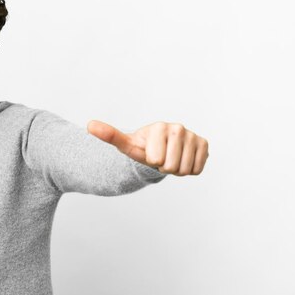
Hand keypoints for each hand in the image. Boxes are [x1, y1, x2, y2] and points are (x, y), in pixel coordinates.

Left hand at [87, 120, 208, 175]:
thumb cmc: (142, 147)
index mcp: (161, 127)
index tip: (150, 153)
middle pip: (171, 166)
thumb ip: (109, 135)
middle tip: (160, 157)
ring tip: (170, 158)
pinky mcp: (205, 145)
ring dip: (175, 169)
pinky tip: (181, 159)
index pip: (156, 160)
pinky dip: (188, 169)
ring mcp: (194, 136)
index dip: (151, 162)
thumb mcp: (126, 145)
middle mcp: (179, 128)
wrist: (160, 148)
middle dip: (163, 167)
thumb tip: (89, 125)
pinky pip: (196, 169)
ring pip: (184, 169)